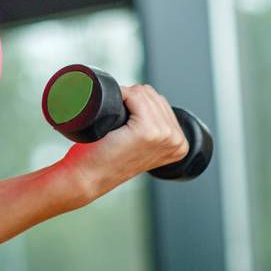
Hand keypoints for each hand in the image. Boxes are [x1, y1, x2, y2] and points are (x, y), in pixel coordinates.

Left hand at [60, 83, 190, 199]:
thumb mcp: (141, 145)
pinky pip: (135, 96)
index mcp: (180, 143)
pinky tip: (114, 114)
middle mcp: (177, 140)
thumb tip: (148, 99)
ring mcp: (165, 135)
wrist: (90, 176)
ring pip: (143, 94)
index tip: (126, 124)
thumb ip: (154, 127)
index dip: (137, 105)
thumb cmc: (108, 159)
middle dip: (132, 101)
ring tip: (118, 124)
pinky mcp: (148, 131)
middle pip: (153, 95)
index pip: (159, 101)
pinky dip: (122, 97)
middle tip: (119, 124)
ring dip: (126, 99)